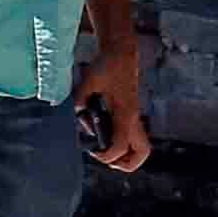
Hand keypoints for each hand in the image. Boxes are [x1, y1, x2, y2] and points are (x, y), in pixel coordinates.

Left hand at [79, 20, 149, 171]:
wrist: (121, 53)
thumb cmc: (107, 66)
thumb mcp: (88, 82)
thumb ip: (80, 100)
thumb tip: (75, 114)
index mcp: (125, 113)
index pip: (121, 145)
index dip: (107, 156)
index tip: (94, 152)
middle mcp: (133, 118)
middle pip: (142, 152)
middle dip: (125, 163)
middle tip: (106, 158)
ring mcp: (134, 117)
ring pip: (140, 147)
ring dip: (125, 155)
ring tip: (104, 152)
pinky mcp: (131, 114)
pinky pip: (132, 137)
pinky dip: (122, 143)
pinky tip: (104, 135)